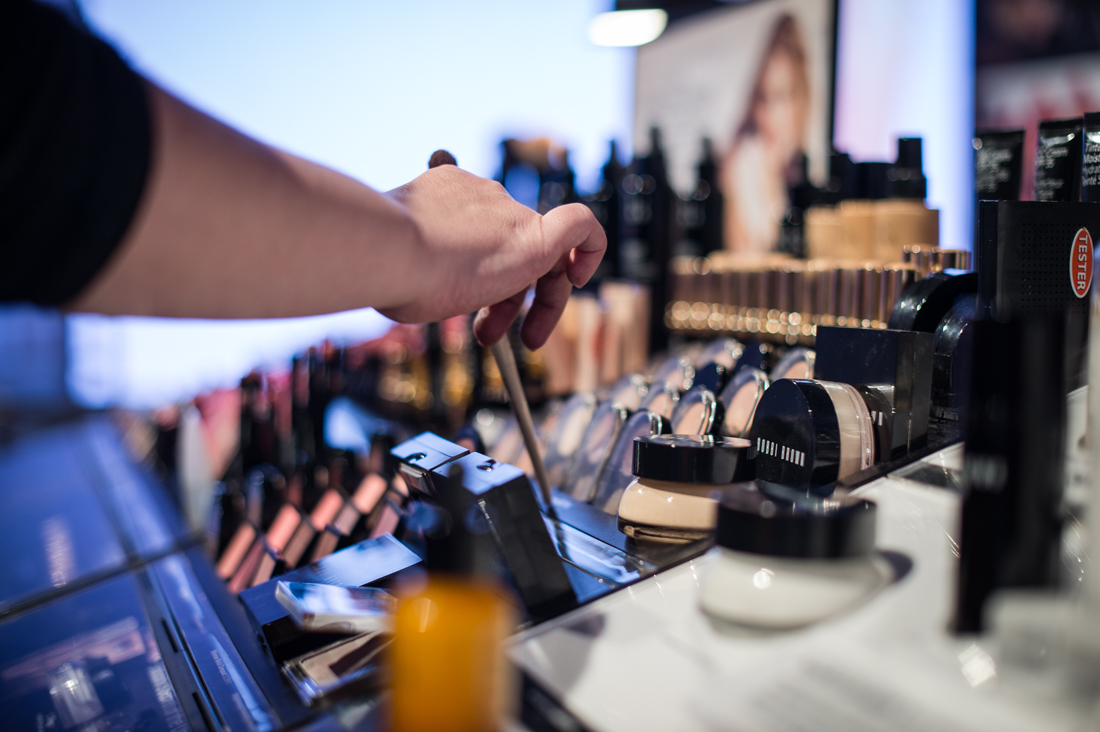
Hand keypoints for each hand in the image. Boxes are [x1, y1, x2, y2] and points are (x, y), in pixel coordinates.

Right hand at [382, 165, 604, 348]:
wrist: (388, 249)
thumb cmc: (382, 267)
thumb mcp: (398, 268)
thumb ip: (413, 270)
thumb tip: (407, 289)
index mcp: (444, 200)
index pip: (476, 236)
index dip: (478, 273)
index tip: (467, 297)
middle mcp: (480, 199)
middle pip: (510, 249)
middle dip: (505, 297)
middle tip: (490, 334)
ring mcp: (508, 214)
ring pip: (542, 254)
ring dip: (540, 300)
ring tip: (529, 339)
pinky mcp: (536, 234)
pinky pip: (581, 226)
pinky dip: (591, 249)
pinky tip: (580, 279)